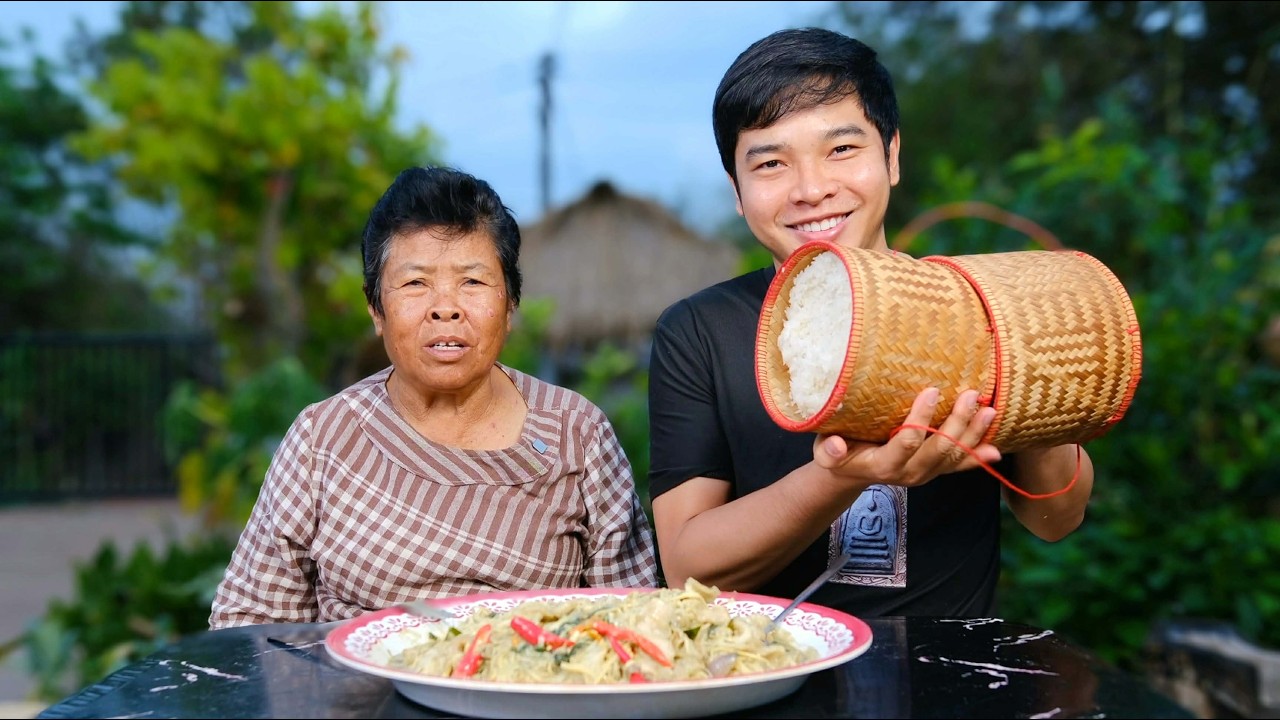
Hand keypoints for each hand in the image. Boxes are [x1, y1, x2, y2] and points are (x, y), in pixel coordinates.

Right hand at [812, 387, 1000, 487]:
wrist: (851, 471)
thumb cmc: (838, 452)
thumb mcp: (825, 451)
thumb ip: (830, 450)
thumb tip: (836, 446)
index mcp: (883, 465)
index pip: (908, 442)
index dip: (922, 418)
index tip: (932, 390)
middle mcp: (909, 473)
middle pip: (939, 449)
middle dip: (957, 423)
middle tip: (971, 395)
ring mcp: (925, 473)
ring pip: (954, 455)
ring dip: (974, 434)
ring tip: (989, 410)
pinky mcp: (935, 470)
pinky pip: (960, 465)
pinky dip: (977, 457)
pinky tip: (995, 449)